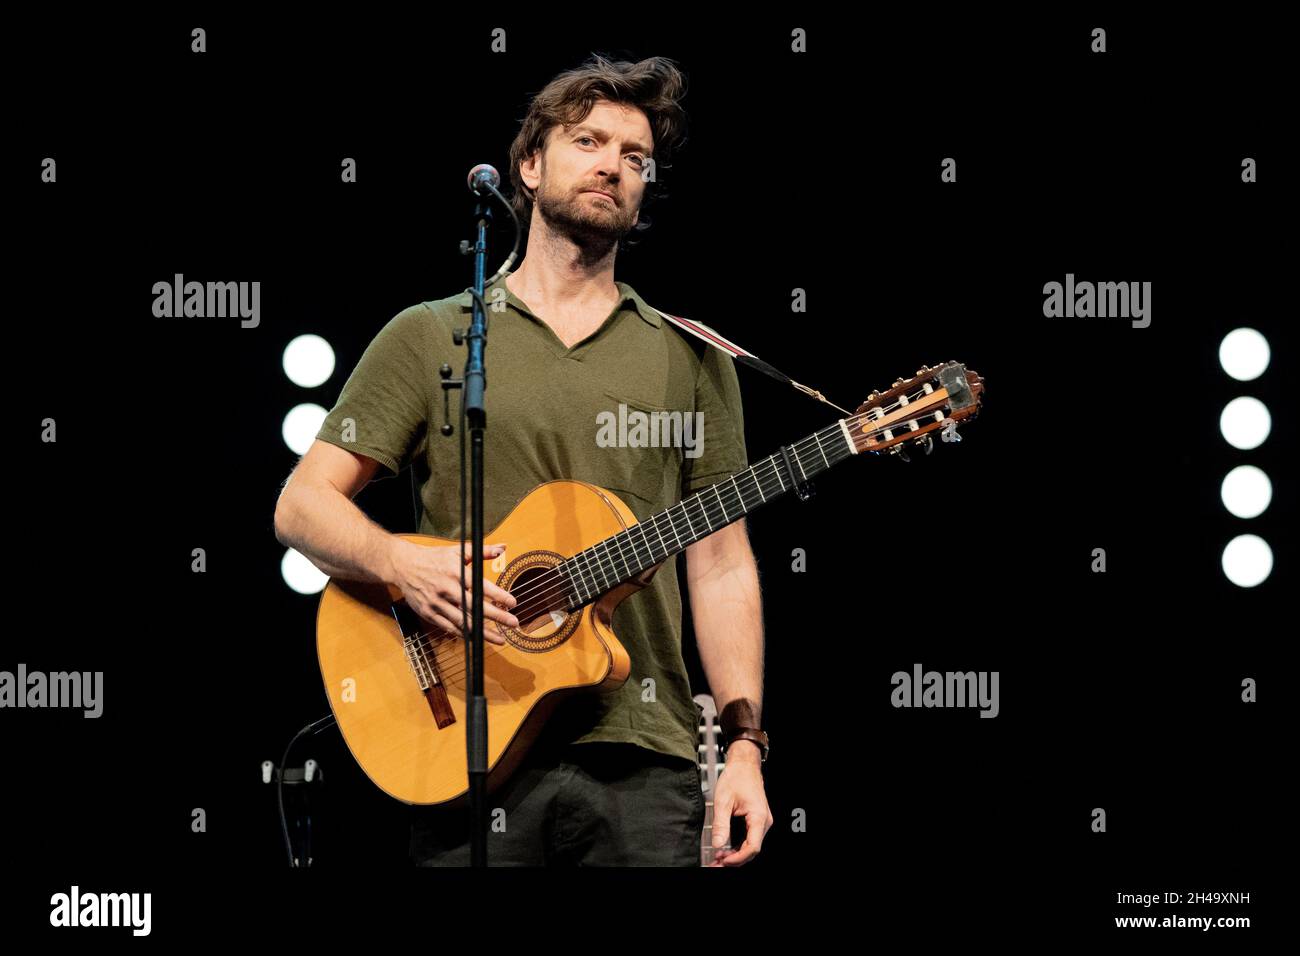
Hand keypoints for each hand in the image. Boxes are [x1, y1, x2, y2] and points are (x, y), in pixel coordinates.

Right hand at [388, 539, 517, 644]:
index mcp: (456, 573)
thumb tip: (503, 548)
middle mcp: (447, 589)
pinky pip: (449, 628)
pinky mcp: (429, 614)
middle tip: (513, 623)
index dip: (498, 596)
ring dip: (483, 632)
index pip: (481, 587)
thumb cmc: (434, 558)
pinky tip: (478, 639)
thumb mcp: (458, 551)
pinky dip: (464, 634)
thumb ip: (482, 551)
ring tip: (500, 639)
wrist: (404, 566)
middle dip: (496, 616)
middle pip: (475, 607)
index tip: (513, 603)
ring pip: (463, 622)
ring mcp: (437, 604)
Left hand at [708, 743, 772, 865]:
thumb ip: (721, 824)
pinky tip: (724, 850)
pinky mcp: (756, 821)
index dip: (737, 858)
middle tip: (715, 864)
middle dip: (734, 860)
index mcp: (758, 817)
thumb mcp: (723, 801)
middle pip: (752, 850)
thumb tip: (717, 844)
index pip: (752, 847)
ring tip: (717, 859)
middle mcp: (764, 822)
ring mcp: (761, 822)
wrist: (744, 765)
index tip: (722, 861)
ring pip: (750, 846)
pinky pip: (748, 839)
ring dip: (734, 855)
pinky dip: (737, 847)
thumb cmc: (736, 777)